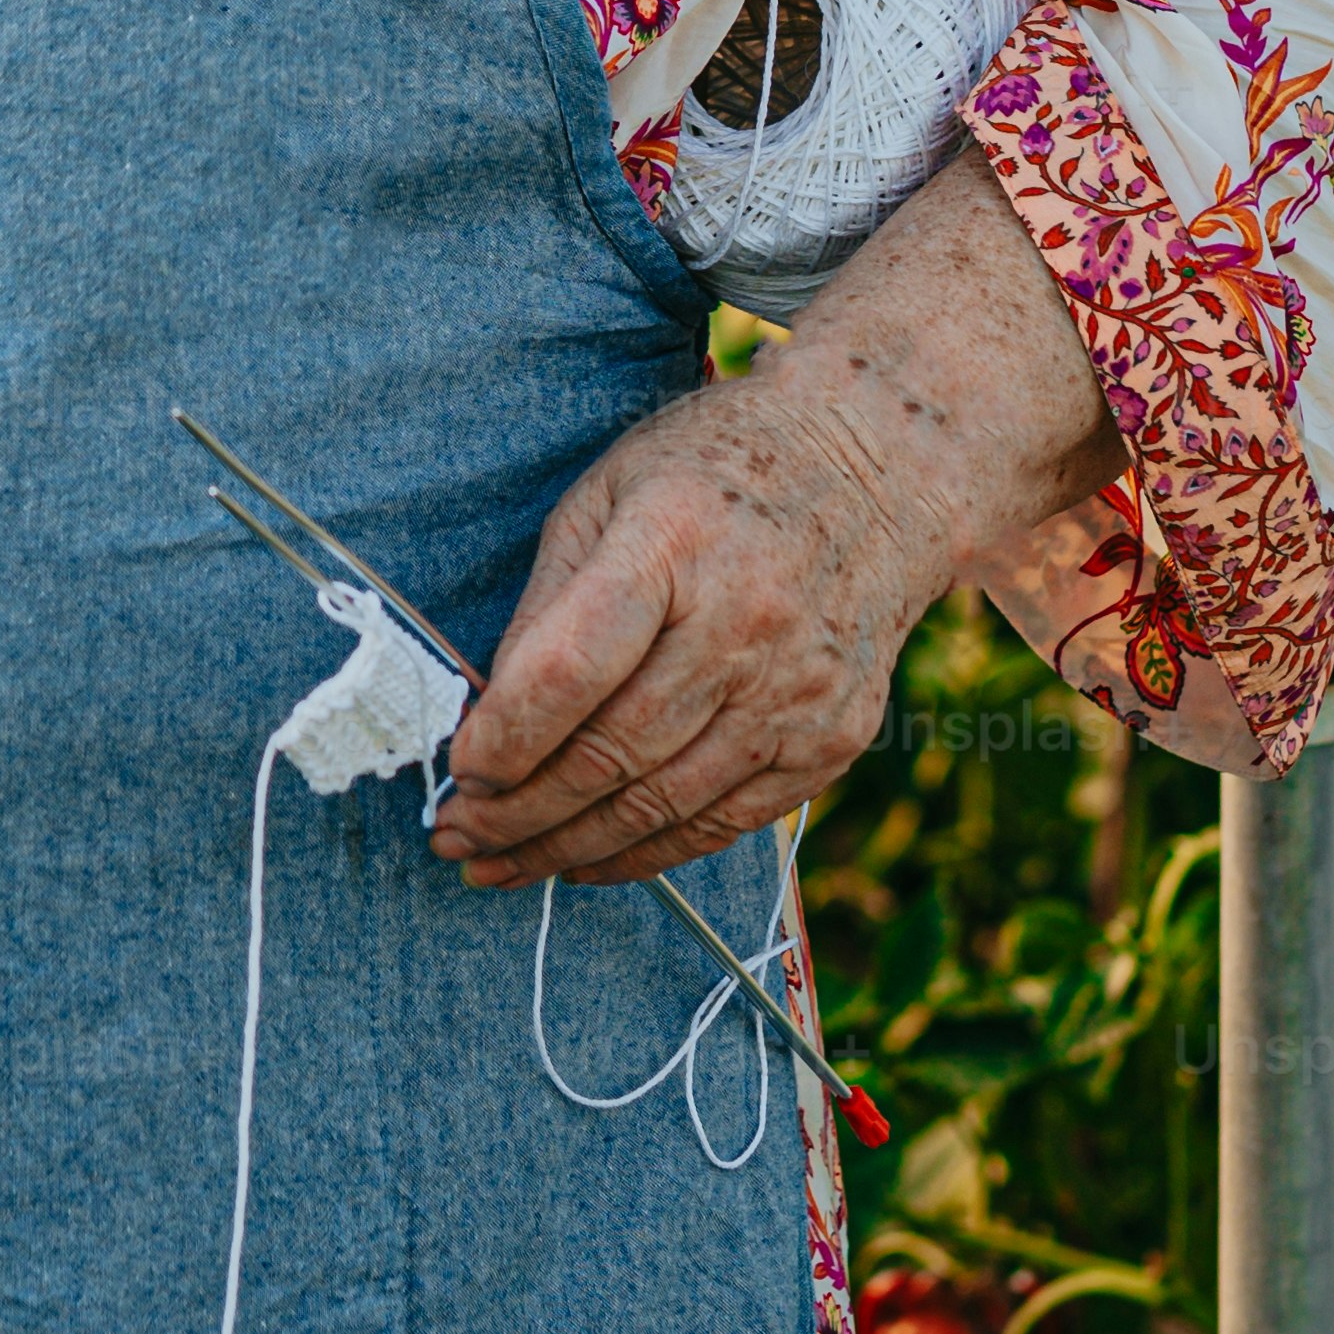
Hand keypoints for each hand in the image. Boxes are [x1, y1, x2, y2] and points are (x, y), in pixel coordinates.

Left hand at [431, 154, 1120, 890]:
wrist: (880, 469)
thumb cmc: (718, 472)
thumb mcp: (610, 492)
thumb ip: (548, 604)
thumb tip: (486, 714)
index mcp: (675, 541)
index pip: (571, 671)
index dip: (504, 737)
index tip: (455, 771)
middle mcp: (746, 623)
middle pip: (611, 752)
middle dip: (516, 811)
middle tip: (454, 836)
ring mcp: (797, 690)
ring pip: (661, 805)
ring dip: (567, 848)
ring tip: (500, 864)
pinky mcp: (830, 739)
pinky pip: (723, 824)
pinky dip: (646, 853)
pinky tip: (586, 859)